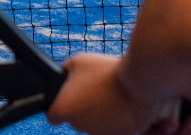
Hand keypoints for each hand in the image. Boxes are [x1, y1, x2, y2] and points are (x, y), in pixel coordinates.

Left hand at [46, 53, 170, 134]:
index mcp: (63, 109)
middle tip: (94, 89)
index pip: (53, 116)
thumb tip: (63, 75)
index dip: (59, 107)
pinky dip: (116, 118)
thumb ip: (65, 72)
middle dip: (82, 107)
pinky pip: (113, 127)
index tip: (68, 98)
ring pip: (95, 123)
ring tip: (109, 94)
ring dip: (99, 112)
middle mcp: (79, 125)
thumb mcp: (77, 62)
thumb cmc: (105, 71)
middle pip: (76, 118)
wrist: (138, 83)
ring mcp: (99, 133)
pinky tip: (121, 103)